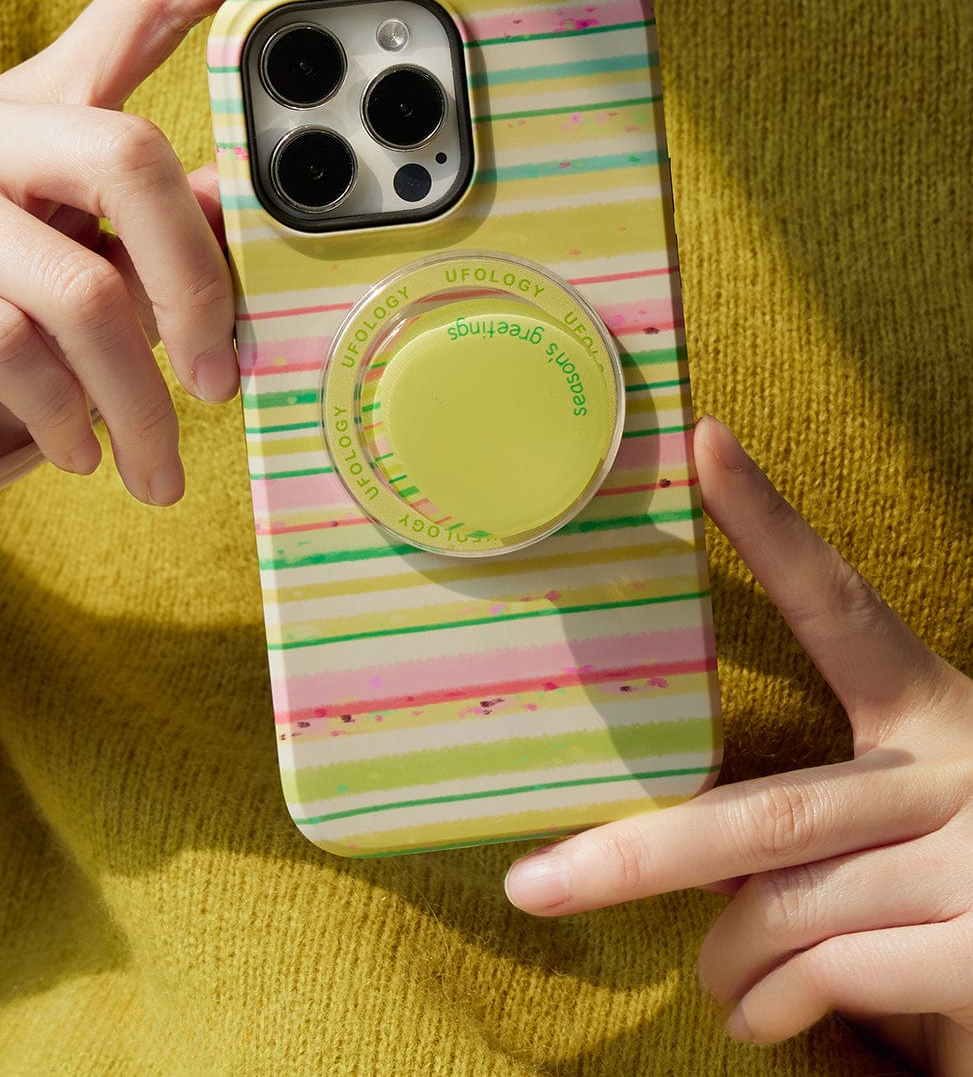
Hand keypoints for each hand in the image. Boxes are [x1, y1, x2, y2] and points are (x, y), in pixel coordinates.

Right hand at [0, 0, 366, 502]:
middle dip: (198, 286)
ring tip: (160, 464)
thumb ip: (168, 230)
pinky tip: (83, 454)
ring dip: (137, 398)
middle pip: (130, 157)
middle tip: (224, 376)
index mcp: (44, 100)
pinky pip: (7, 348)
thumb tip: (265, 224)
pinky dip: (66, 417)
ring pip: (75, 289)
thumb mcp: (91, 259)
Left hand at [505, 416, 972, 1074]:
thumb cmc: (971, 867)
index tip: (702, 442)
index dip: (770, 522)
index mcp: (932, 708)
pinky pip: (837, 975)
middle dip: (638, 853)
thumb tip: (694, 850)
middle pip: (769, 809)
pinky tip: (758, 1020)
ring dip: (725, 958)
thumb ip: (824, 815)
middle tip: (533, 884)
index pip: (840, 604)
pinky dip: (778, 1005)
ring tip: (709, 981)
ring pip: (788, 908)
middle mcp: (957, 768)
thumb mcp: (913, 810)